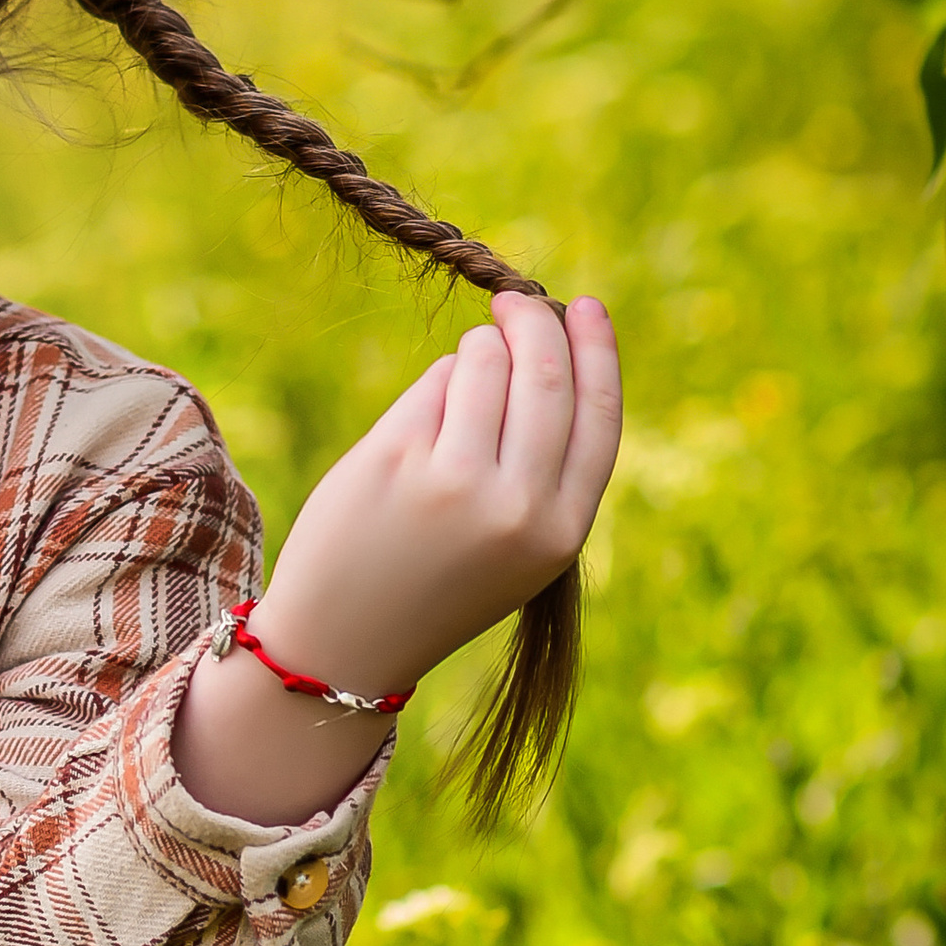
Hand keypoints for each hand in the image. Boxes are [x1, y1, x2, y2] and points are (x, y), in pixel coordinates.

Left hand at [171, 292, 620, 830]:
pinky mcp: (394, 459)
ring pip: (484, 363)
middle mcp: (515, 507)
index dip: (598, 352)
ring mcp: (453, 481)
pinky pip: (432, 385)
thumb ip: (542, 465)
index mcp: (560, 531)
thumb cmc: (438, 582)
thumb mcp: (519, 546)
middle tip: (513, 303)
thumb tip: (536, 346)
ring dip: (478, 350)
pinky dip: (435, 385)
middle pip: (544, 375)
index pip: (599, 416)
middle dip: (532, 324)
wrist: (346, 642)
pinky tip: (424, 417)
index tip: (586, 306)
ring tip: (463, 376)